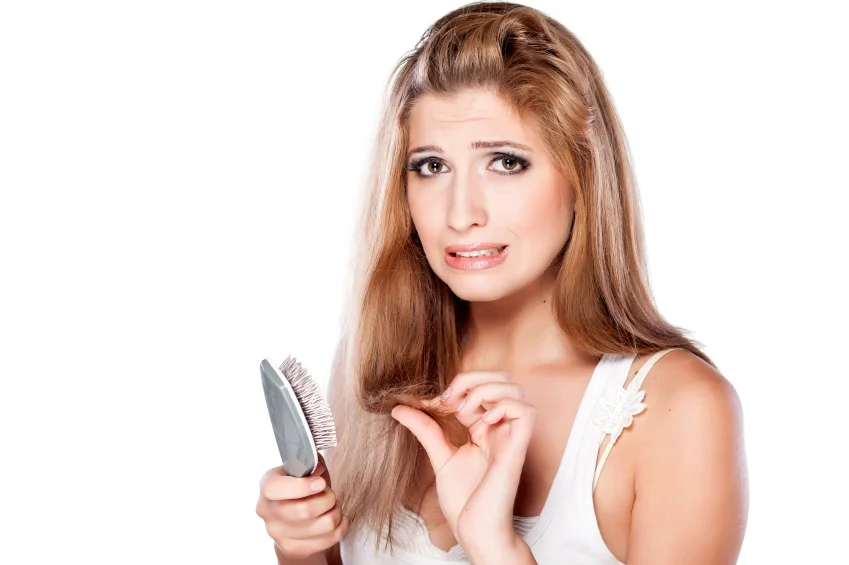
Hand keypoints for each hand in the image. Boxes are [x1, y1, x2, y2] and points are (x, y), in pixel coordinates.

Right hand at [256, 455, 349, 559]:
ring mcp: (278, 533)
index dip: (302, 486)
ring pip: (324, 524)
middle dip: (327, 498)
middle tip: (329, 493)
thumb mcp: (304, 468)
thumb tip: (317, 469)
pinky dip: (341, 525)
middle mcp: (268, 511)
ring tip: (332, 506)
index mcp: (267, 486)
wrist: (296, 517)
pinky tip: (334, 518)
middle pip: (303, 510)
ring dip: (336, 511)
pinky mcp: (293, 548)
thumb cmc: (302, 488)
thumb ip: (310, 462)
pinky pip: (332, 537)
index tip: (320, 483)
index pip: (275, 488)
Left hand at [391, 371, 536, 552]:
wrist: (475, 530)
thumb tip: (400, 408)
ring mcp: (511, 437)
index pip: (480, 387)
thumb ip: (425, 430)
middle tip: (450, 398)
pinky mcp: (518, 448)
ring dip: (487, 389)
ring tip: (465, 409)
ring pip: (515, 390)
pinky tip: (484, 420)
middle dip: (475, 377)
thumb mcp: (439, 456)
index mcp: (484, 428)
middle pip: (502, 380)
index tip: (435, 401)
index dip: (459, 384)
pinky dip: (504, 405)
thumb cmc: (464, 501)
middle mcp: (500, 428)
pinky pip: (526, 411)